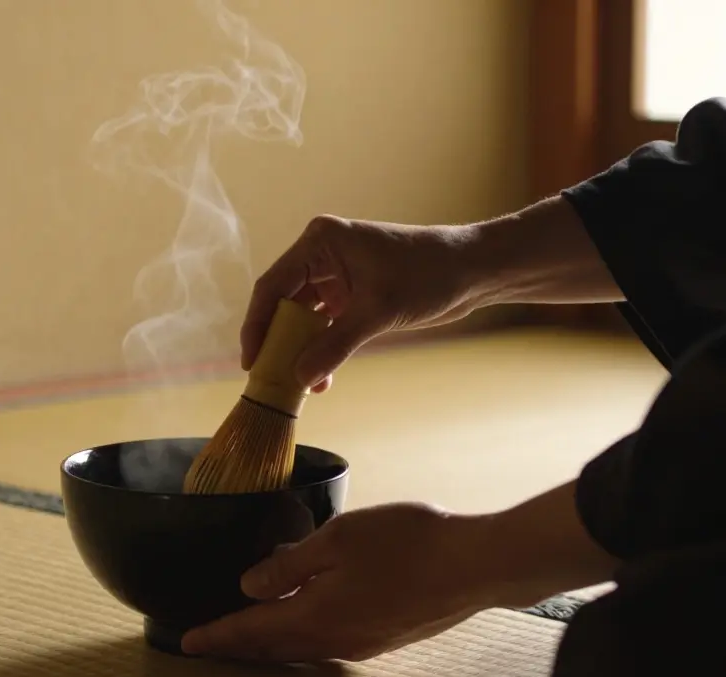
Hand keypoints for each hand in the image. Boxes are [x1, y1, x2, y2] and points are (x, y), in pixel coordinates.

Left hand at [180, 481, 618, 662]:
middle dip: (237, 646)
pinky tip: (303, 621)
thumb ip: (290, 564)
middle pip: (272, 648)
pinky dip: (301, 638)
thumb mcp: (338, 539)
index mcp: (316, 615)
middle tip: (208, 642)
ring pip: (300, 648)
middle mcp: (335, 640)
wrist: (476, 565)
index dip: (217, 635)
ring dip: (268, 644)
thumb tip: (250, 585)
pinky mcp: (384, 637)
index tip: (187, 640)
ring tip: (246, 634)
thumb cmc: (410, 542)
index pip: (251, 630)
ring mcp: (362, 643)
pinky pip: (327, 644)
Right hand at [242, 215, 480, 390]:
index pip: (272, 286)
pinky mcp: (352, 292)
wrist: (474, 270)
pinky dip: (322, 348)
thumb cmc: (429, 274)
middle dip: (278, 342)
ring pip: (302, 317)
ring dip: (301, 350)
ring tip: (297, 384)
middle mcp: (322, 254)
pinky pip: (324, 324)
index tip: (251, 361)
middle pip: (283, 303)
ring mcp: (336, 274)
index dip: (257, 326)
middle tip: (269, 378)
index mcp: (320, 242)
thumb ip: (335, 346)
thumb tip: (300, 379)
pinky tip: (322, 378)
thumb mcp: (378, 312)